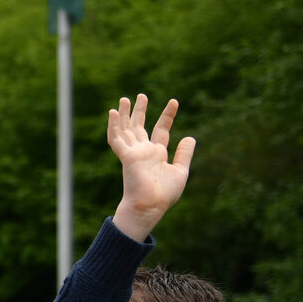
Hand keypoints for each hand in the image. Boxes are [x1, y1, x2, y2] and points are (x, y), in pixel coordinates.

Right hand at [107, 94, 191, 240]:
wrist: (151, 205)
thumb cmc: (165, 193)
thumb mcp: (180, 170)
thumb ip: (184, 153)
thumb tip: (189, 137)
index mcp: (157, 154)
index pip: (161, 130)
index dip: (167, 115)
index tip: (174, 101)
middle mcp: (143, 151)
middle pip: (139, 127)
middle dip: (140, 111)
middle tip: (140, 95)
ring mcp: (133, 153)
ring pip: (126, 129)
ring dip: (124, 115)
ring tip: (125, 99)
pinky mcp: (126, 156)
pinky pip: (116, 139)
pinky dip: (113, 126)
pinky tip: (113, 113)